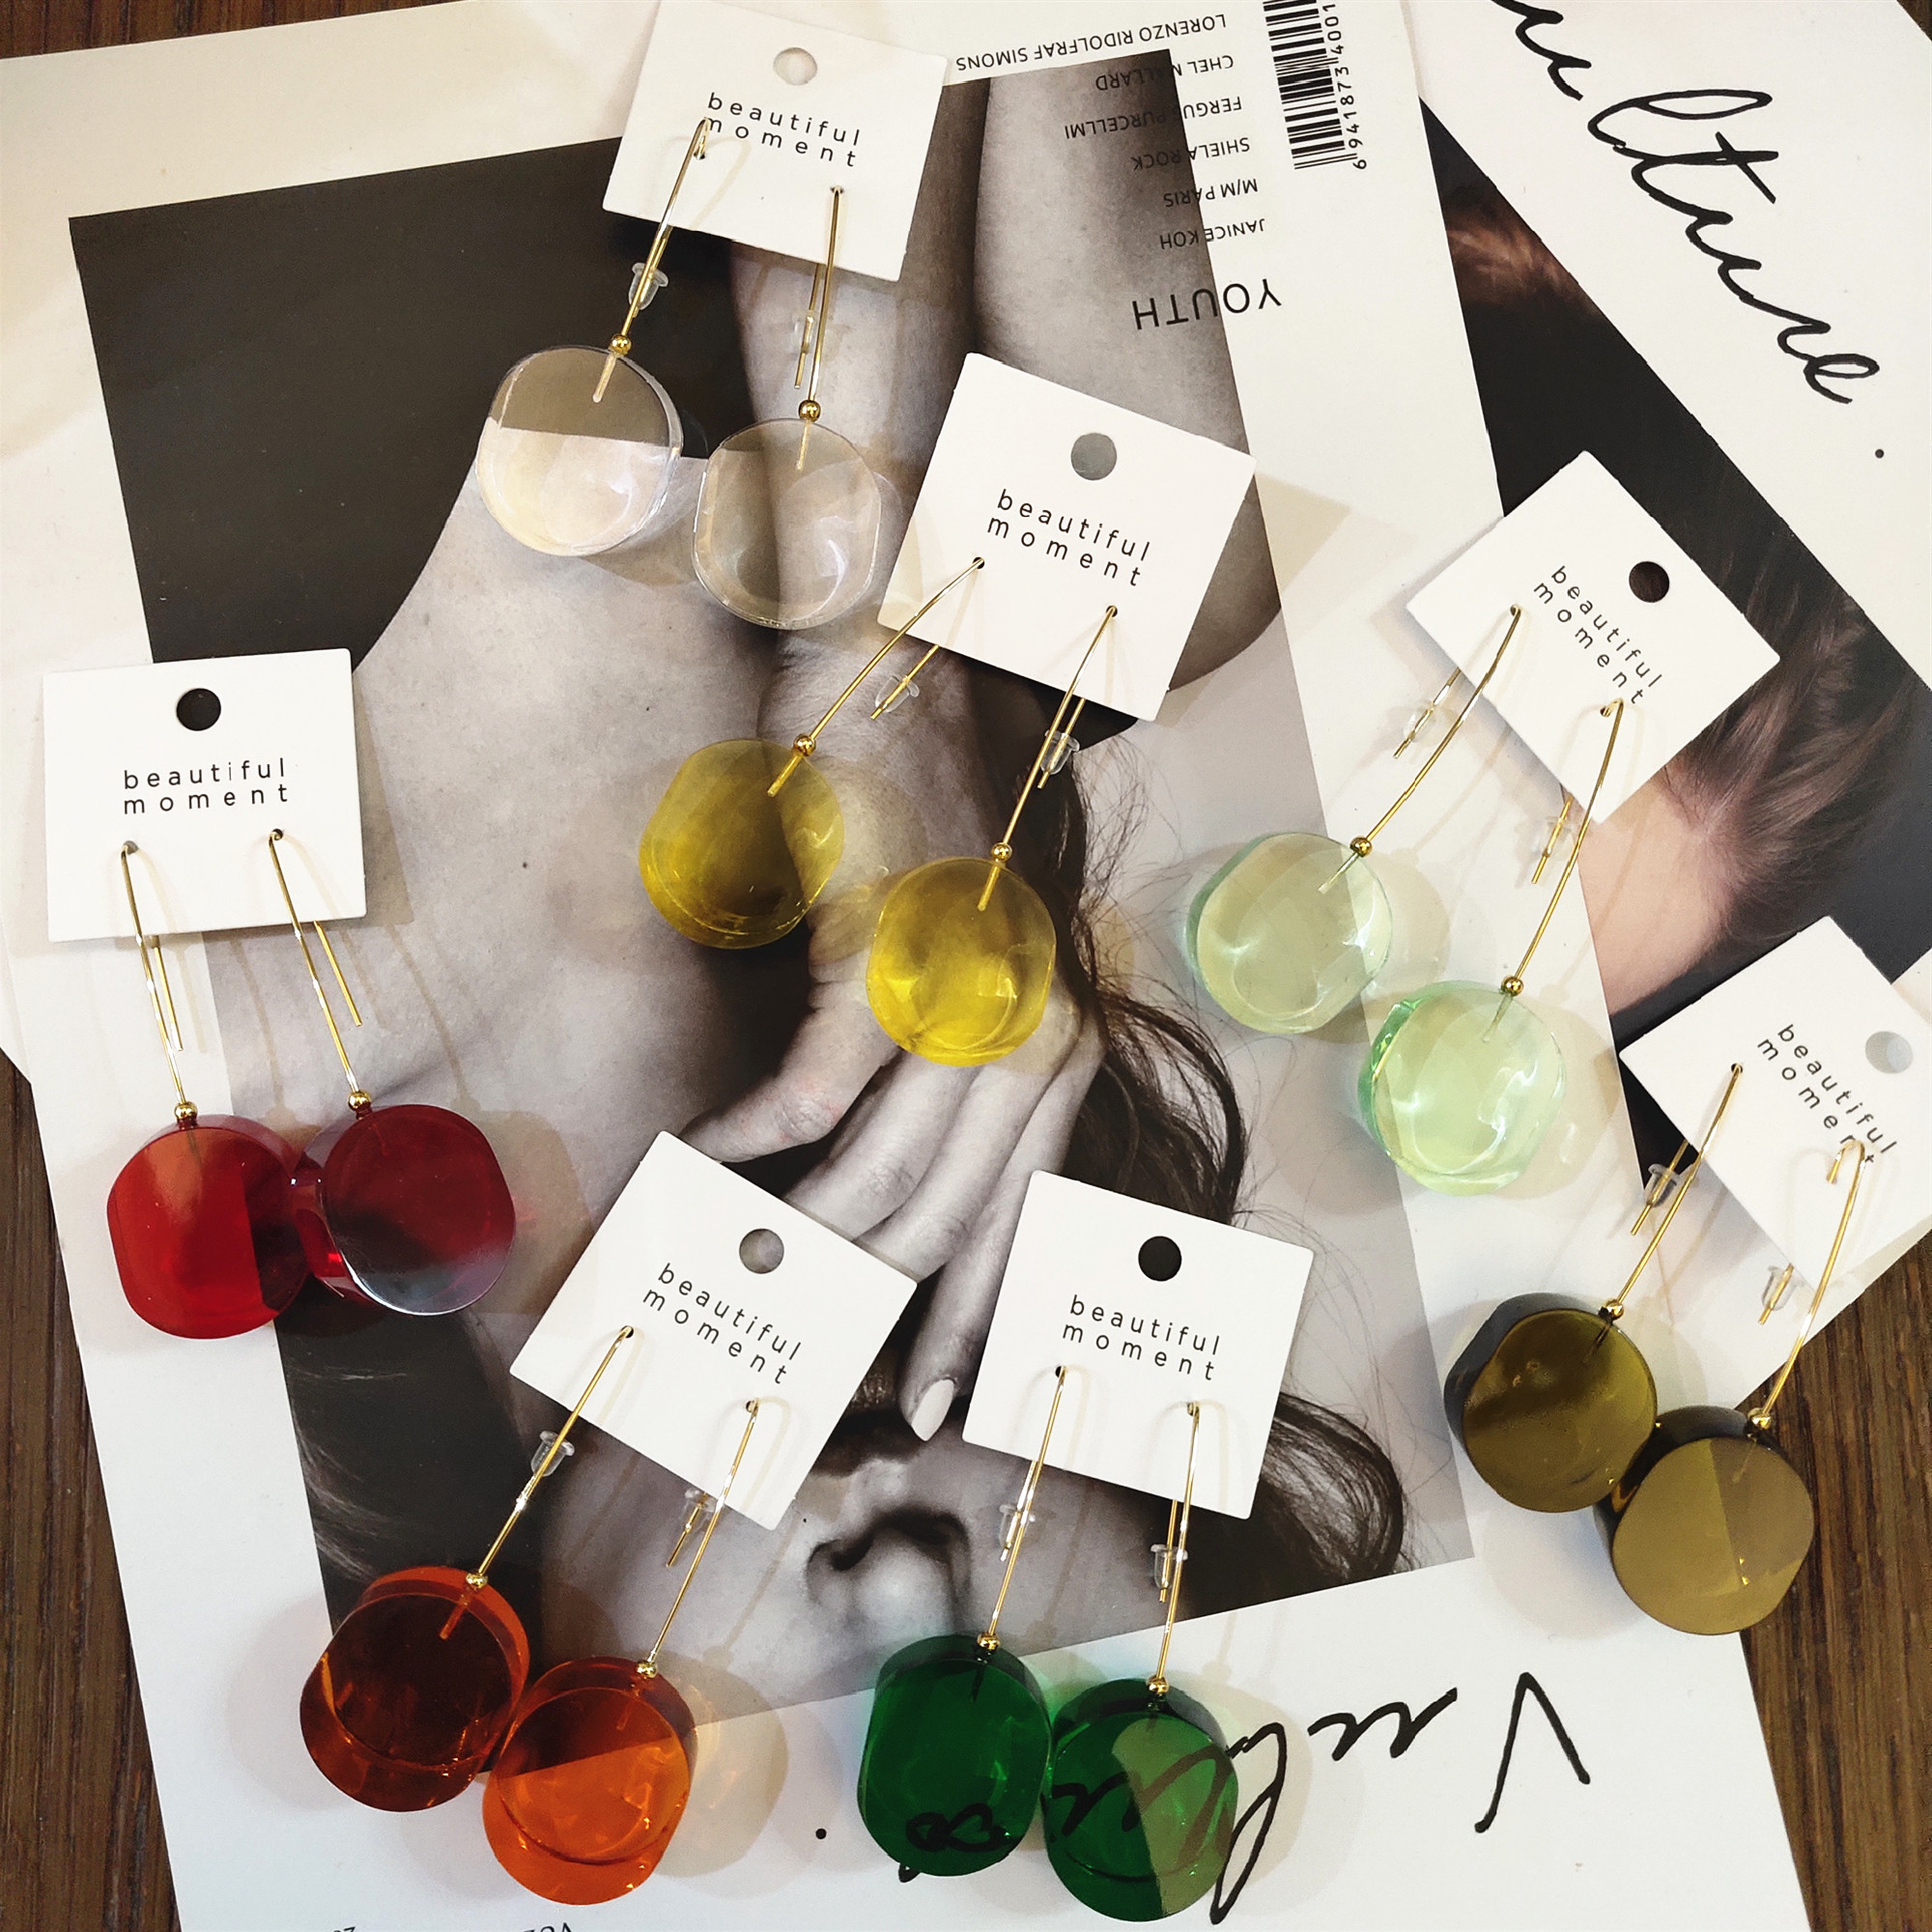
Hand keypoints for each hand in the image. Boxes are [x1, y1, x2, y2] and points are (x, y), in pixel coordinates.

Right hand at [684, 639, 1104, 1439]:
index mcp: (1059, 1053)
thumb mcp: (957, 982)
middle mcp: (1033, 1036)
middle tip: (786, 1358)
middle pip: (943, 1223)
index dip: (968, 1321)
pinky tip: (699, 1167)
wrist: (909, 684)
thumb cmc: (925, 842)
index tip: (922, 1401)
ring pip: (876, 1174)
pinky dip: (748, 1143)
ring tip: (719, 1276)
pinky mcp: (890, 953)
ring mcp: (966, 997)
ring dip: (787, 1238)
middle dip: (861, 1309)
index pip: (1018, 1226)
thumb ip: (941, 1094)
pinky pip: (812, 1095)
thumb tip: (874, 1212)